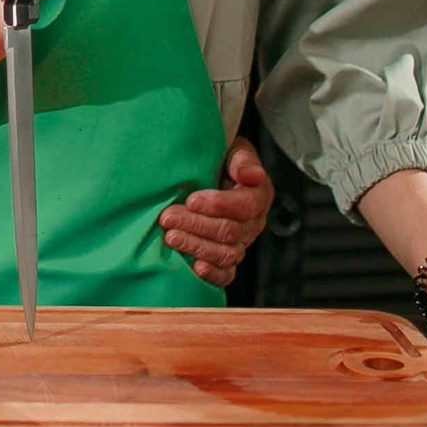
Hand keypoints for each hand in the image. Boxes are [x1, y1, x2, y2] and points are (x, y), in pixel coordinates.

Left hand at [157, 140, 273, 286]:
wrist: (212, 175)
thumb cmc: (220, 161)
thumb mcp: (234, 151)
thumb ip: (243, 161)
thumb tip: (252, 175)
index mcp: (258, 195)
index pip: (246, 205)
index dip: (219, 204)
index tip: (192, 199)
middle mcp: (253, 223)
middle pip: (230, 231)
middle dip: (197, 224)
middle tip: (168, 217)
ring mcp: (242, 243)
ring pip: (226, 253)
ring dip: (196, 246)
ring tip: (171, 237)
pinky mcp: (228, 259)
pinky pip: (227, 274)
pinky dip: (212, 274)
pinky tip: (195, 267)